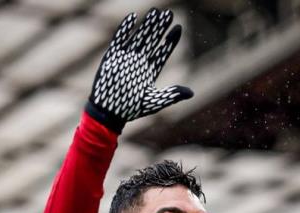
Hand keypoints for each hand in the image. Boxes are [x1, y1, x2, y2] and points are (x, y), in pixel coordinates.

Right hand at [85, 8, 193, 132]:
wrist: (108, 113)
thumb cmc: (131, 110)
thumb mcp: (154, 102)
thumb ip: (171, 95)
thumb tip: (191, 93)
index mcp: (150, 72)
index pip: (162, 52)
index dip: (170, 41)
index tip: (179, 28)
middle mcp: (139, 63)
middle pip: (152, 41)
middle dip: (160, 28)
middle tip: (169, 14)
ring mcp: (126, 59)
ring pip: (138, 37)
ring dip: (146, 25)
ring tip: (155, 12)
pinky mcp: (112, 57)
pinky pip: (119, 40)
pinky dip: (124, 29)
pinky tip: (132, 17)